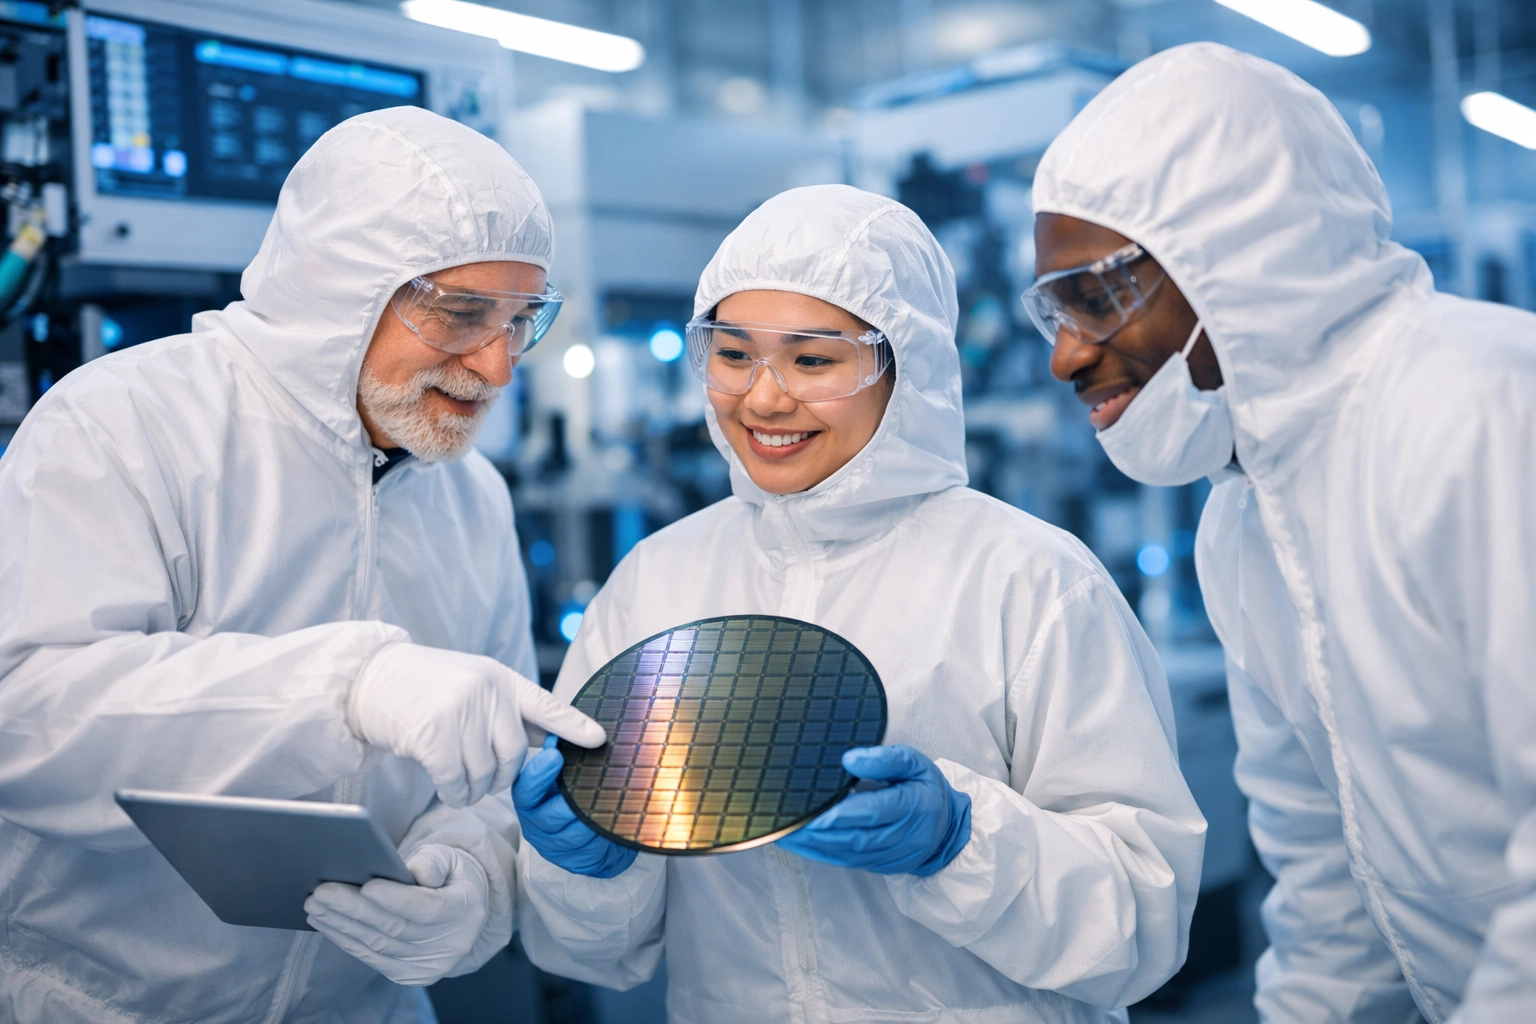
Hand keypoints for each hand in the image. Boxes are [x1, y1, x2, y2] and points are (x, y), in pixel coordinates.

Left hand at [306, 844, 487, 985]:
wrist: (461, 913)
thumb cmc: (448, 877)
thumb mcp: (450, 859)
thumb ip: (434, 861)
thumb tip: (416, 872)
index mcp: (465, 911)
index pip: (428, 908)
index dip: (396, 899)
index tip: (367, 885)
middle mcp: (450, 945)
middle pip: (395, 928)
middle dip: (354, 909)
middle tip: (322, 891)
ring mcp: (428, 966)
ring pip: (378, 945)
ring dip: (342, 925)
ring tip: (315, 905)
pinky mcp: (408, 975)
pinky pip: (372, 958)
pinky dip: (346, 940)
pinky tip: (326, 923)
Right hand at [348, 643, 605, 807]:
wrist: (370, 680)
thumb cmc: (425, 689)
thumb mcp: (473, 685)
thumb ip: (506, 712)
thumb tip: (547, 745)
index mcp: (500, 677)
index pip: (545, 704)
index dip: (573, 725)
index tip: (600, 740)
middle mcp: (485, 690)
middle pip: (515, 754)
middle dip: (502, 776)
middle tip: (484, 777)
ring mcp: (459, 709)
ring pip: (485, 773)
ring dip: (474, 789)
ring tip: (459, 780)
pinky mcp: (433, 733)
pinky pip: (456, 781)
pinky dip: (453, 792)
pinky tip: (446, 785)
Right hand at [513, 735, 636, 878]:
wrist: (592, 831)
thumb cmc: (575, 793)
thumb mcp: (565, 772)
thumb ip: (560, 754)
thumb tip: (562, 732)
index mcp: (530, 800)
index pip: (525, 790)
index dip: (538, 774)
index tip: (555, 754)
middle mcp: (537, 825)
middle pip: (551, 816)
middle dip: (574, 801)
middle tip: (595, 783)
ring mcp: (555, 847)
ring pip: (576, 834)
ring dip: (596, 817)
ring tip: (614, 798)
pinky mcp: (575, 862)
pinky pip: (592, 849)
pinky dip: (606, 833)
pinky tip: (617, 820)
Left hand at [776, 745, 970, 876]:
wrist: (947, 830)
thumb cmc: (926, 790)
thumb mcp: (916, 763)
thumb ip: (885, 759)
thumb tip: (849, 760)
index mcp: (913, 806)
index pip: (873, 811)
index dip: (841, 813)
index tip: (813, 810)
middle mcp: (902, 836)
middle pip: (856, 837)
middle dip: (819, 832)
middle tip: (787, 822)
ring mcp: (890, 855)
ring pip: (848, 853)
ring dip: (813, 845)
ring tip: (784, 832)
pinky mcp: (879, 866)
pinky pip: (847, 861)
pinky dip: (821, 853)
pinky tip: (800, 845)